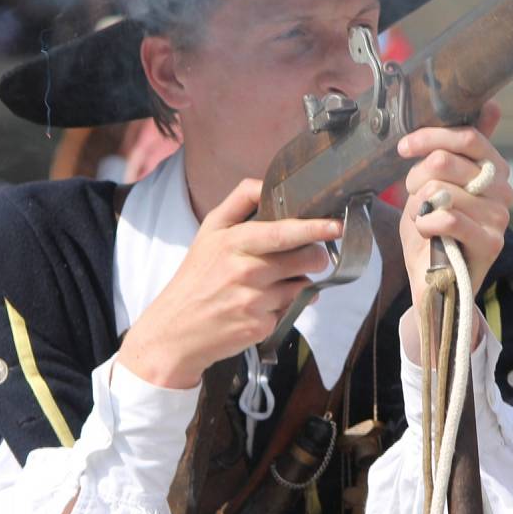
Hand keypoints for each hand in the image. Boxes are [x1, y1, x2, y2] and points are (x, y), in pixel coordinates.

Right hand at [117, 178, 341, 388]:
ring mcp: (255, 302)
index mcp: (233, 243)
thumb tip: (268, 182)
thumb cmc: (197, 276)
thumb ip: (240, 201)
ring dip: (299, 282)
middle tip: (309, 256)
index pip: (282, 232)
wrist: (176, 331)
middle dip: (316, 256)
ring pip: (304, 285)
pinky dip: (286, 305)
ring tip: (276, 282)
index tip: (336, 225)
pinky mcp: (262, 326)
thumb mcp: (209, 231)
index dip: (313, 228)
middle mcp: (246, 272)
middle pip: (306, 258)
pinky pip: (292, 309)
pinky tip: (265, 304)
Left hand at [397, 101, 511, 349]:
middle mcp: (503, 188)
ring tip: (423, 220)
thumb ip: (456, 148)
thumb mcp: (436, 183)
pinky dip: (425, 224)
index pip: (467, 137)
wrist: (433, 281)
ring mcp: (500, 216)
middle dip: (416, 178)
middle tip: (414, 196)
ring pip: (441, 190)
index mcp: (492, 168)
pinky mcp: (492, 242)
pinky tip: (427, 233)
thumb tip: (493, 104)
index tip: (405, 148)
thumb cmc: (432, 230)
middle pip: (446, 161)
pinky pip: (447, 217)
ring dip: (418, 206)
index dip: (431, 137)